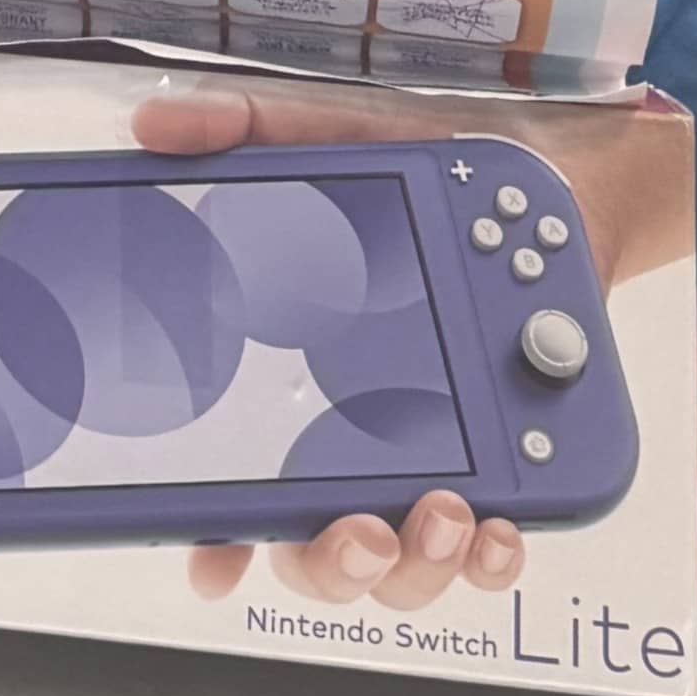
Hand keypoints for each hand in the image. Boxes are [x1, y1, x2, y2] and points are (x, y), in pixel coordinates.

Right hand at [132, 74, 692, 614]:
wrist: (544, 172)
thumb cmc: (424, 171)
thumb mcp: (326, 140)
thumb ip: (239, 133)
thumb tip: (151, 124)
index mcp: (290, 385)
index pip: (235, 485)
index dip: (215, 537)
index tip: (213, 564)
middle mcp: (351, 444)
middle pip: (320, 556)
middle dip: (334, 564)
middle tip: (359, 530)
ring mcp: (428, 466)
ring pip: (403, 570)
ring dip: (418, 564)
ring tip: (445, 514)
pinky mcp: (507, 471)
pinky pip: (488, 554)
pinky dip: (491, 559)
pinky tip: (496, 528)